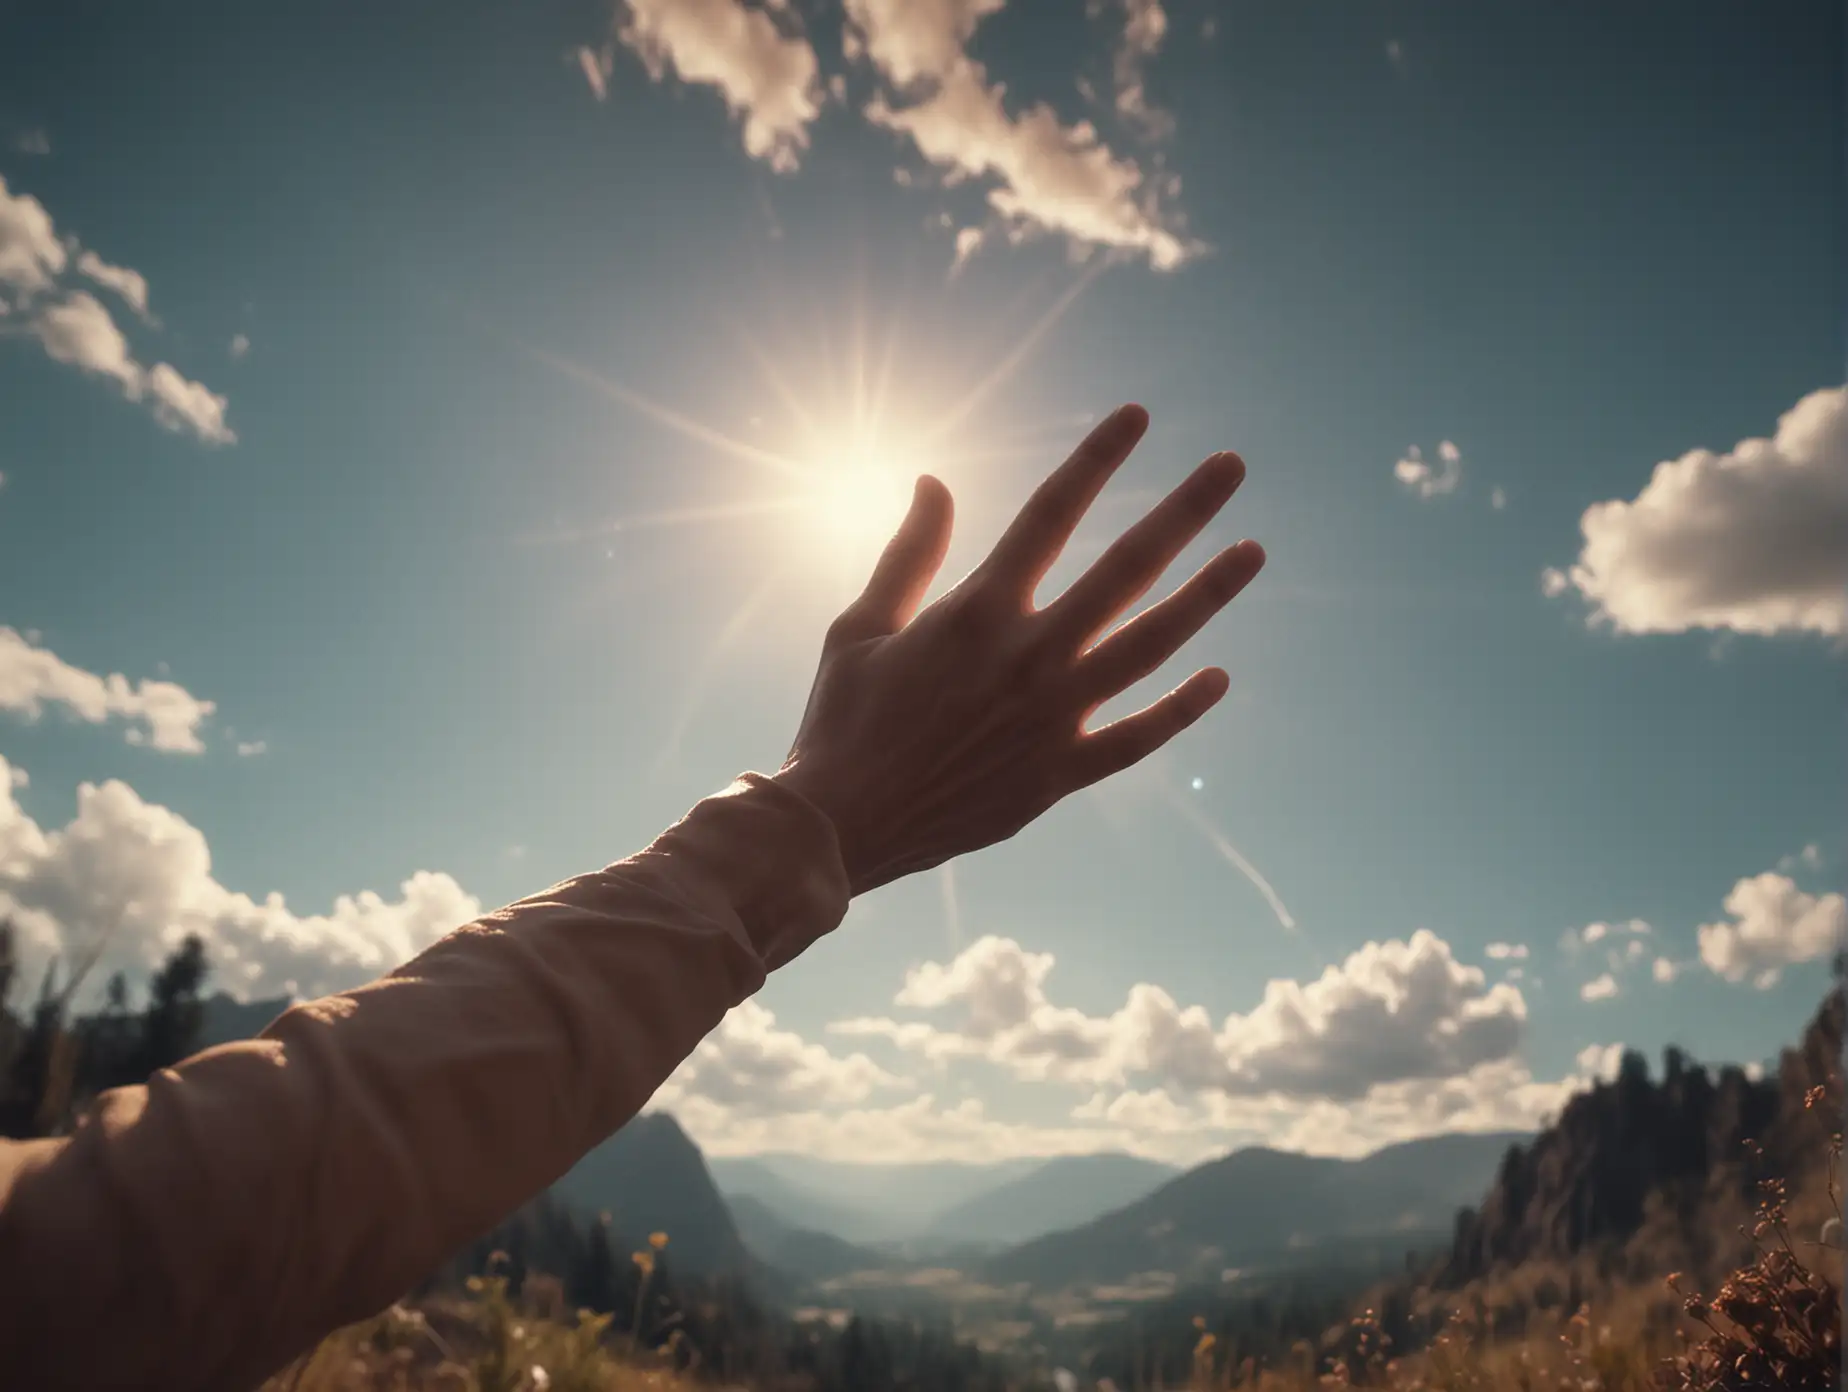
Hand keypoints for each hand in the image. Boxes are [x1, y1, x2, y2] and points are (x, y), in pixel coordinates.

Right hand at [774, 404, 1264, 895]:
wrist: (841, 826)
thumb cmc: (841, 721)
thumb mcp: (859, 624)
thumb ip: (909, 552)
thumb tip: (932, 478)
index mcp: (977, 611)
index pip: (1051, 514)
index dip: (1097, 458)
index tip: (1137, 416)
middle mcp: (1028, 655)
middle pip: (1127, 567)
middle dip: (1185, 510)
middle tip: (1233, 464)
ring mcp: (1054, 716)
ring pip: (1151, 644)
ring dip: (1207, 594)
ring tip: (1253, 551)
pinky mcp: (1060, 774)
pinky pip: (1138, 737)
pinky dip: (1181, 709)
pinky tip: (1220, 676)